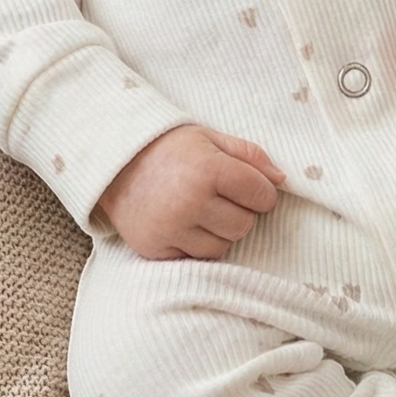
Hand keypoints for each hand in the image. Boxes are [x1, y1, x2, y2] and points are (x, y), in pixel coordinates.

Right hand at [94, 124, 286, 260]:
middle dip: (240, 212)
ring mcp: (171, 229)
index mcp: (208, 169)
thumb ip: (249, 155)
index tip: (249, 186)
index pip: (261, 195)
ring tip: (201, 209)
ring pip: (223, 246)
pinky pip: (196, 258)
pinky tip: (184, 223)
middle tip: (220, 196)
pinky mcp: (156, 249)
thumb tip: (282, 180)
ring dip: (220, 231)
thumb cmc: (168, 148)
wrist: (114, 163)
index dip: (261, 191)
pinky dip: (196, 244)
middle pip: (245, 225)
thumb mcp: (210, 138)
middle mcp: (190, 202)